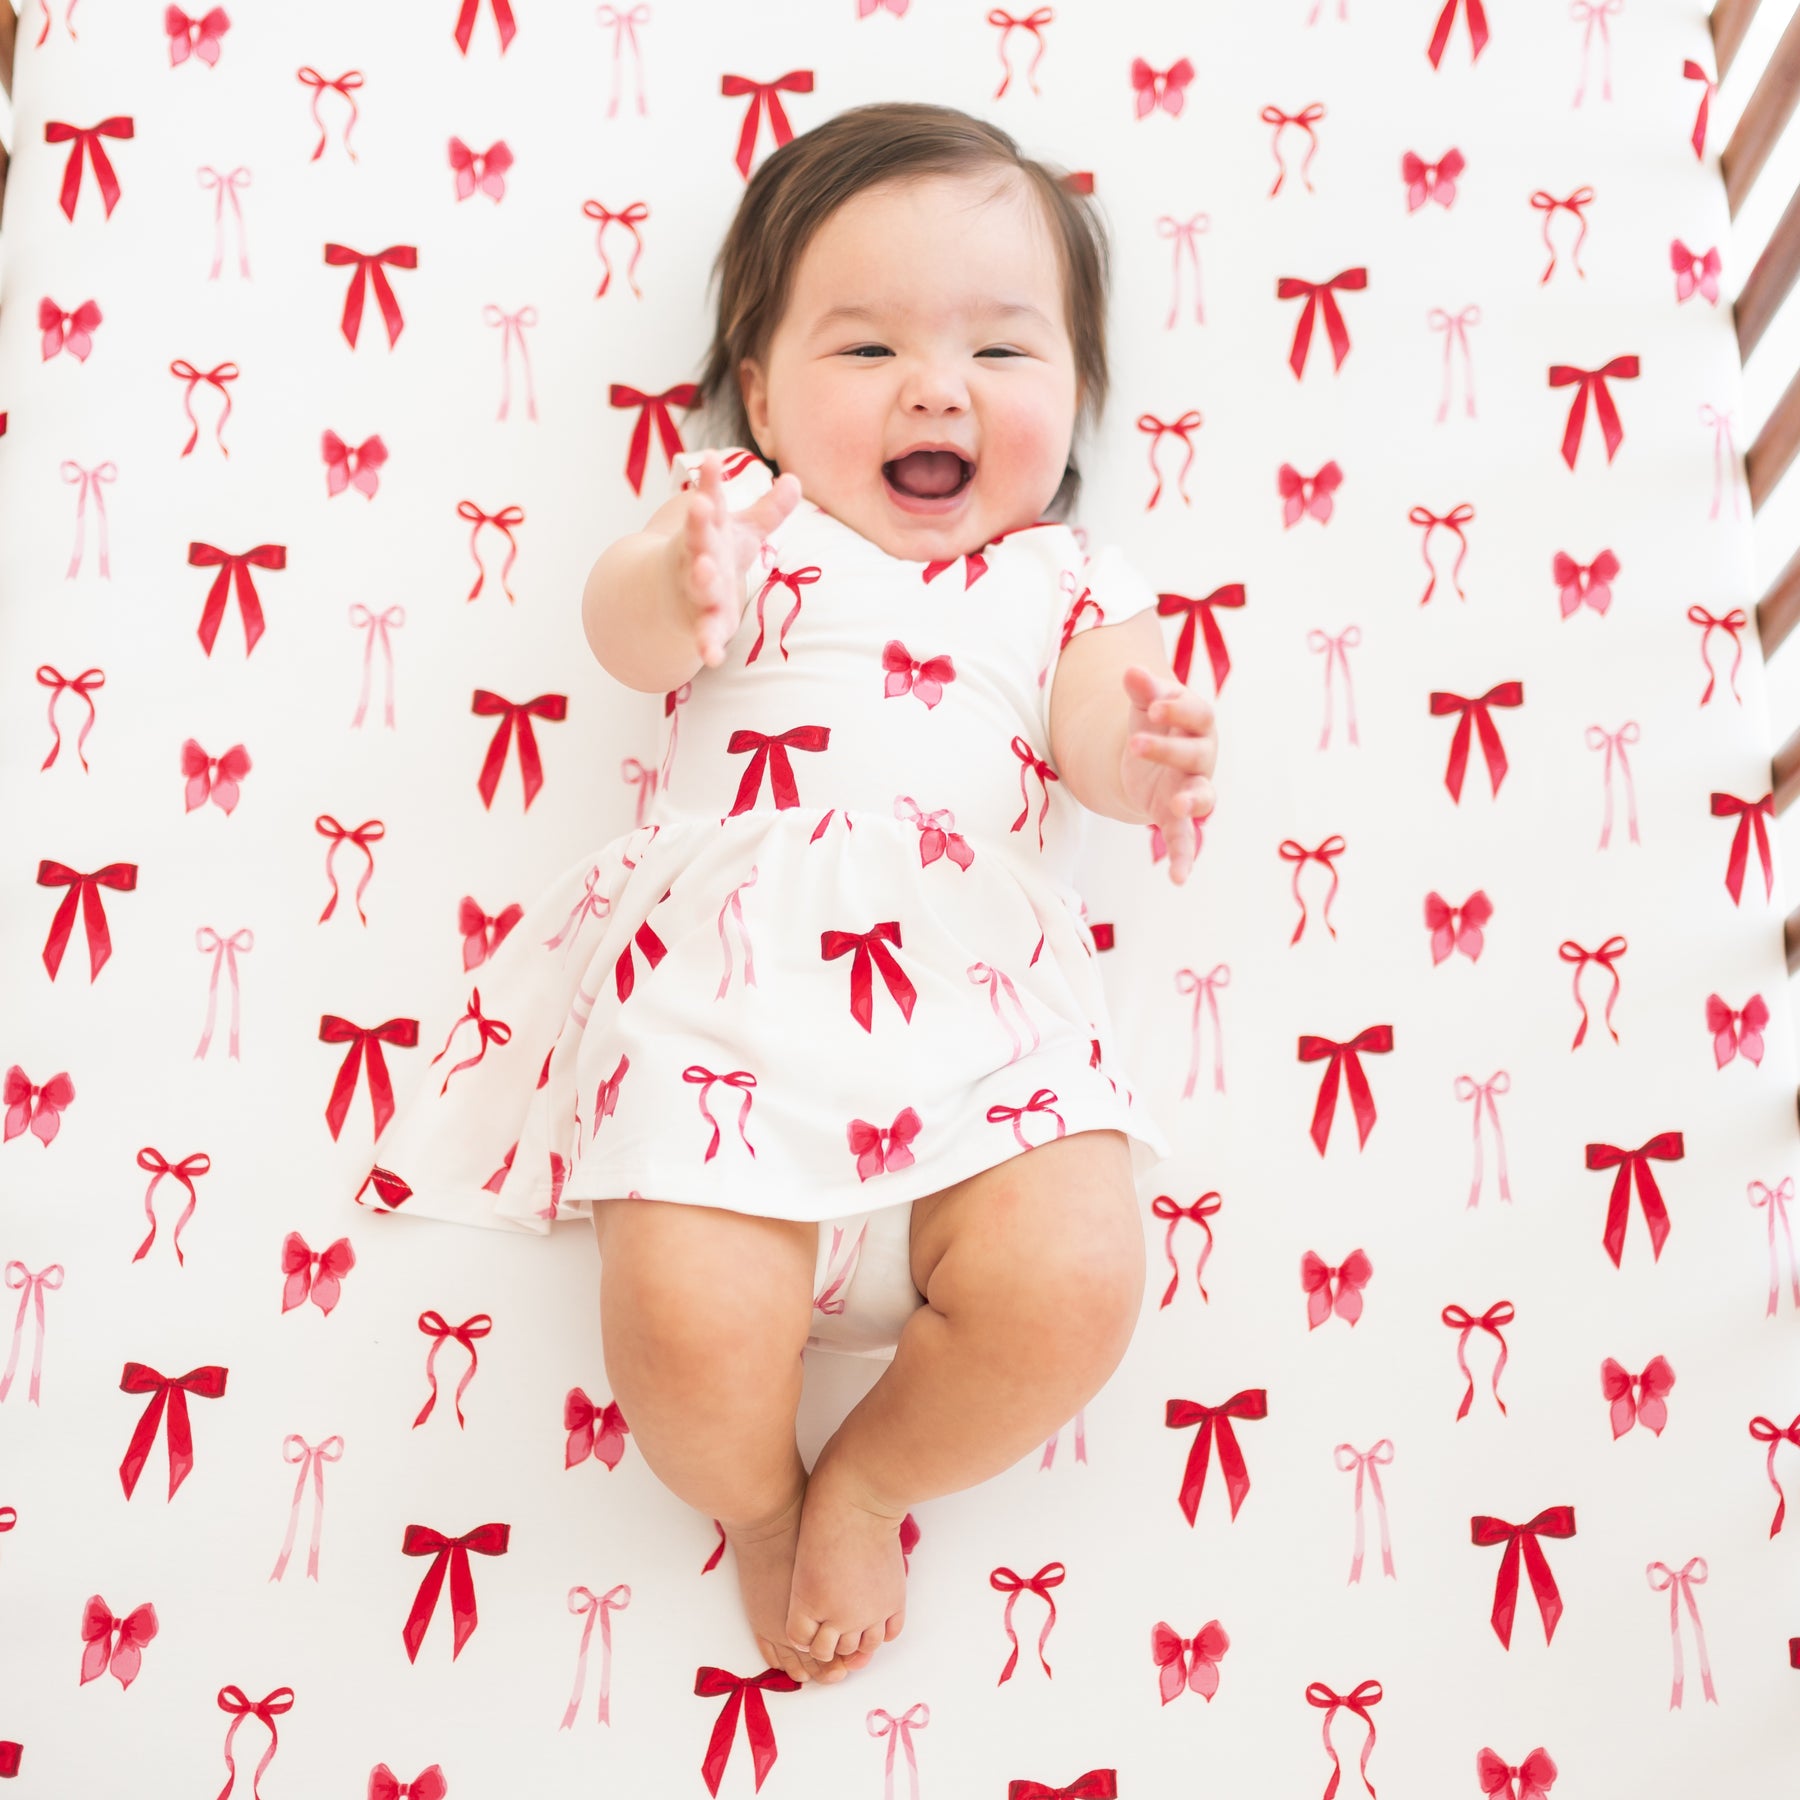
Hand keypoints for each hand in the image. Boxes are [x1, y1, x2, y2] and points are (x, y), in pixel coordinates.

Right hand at [674, 450, 803, 667]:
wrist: (670, 596)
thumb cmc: (712, 555)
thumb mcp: (741, 531)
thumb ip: (769, 510)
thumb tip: (795, 479)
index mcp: (708, 531)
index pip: (709, 501)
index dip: (710, 482)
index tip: (712, 459)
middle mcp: (697, 556)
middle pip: (697, 539)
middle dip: (698, 525)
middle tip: (699, 507)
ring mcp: (695, 589)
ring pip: (697, 584)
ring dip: (701, 578)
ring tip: (706, 571)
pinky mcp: (700, 622)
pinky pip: (703, 634)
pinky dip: (706, 644)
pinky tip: (711, 657)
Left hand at [1119, 664, 1215, 885]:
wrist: (1150, 755)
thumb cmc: (1154, 723)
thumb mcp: (1145, 705)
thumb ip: (1142, 690)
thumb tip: (1131, 670)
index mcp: (1197, 723)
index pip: (1197, 713)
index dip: (1177, 708)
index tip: (1152, 706)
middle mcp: (1203, 757)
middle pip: (1196, 754)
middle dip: (1168, 750)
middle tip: (1135, 743)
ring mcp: (1192, 788)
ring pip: (1203, 795)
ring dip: (1193, 801)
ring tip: (1178, 806)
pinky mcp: (1175, 815)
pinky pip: (1186, 839)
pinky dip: (1184, 858)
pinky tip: (1178, 879)